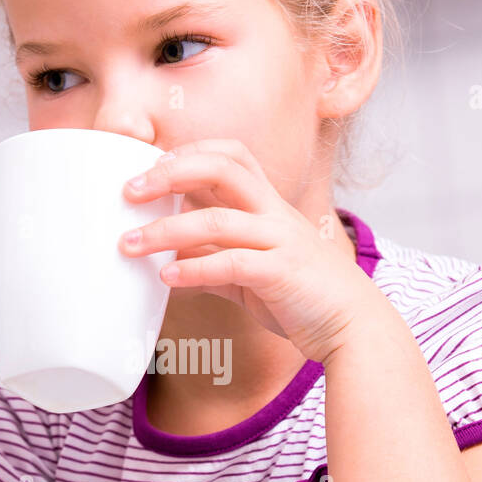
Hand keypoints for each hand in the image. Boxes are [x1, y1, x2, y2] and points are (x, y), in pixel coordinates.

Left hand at [118, 138, 370, 362]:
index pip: (230, 155)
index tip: (147, 169)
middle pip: (222, 167)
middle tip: (128, 192)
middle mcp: (275, 213)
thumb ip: (213, 260)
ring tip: (129, 244)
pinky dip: (193, 269)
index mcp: (270, 204)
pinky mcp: (281, 273)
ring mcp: (281, 240)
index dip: (188, 153)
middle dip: (170, 173)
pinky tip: (166, 277)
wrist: (353, 328)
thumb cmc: (302, 297)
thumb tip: (168, 261)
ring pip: (216, 220)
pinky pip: (230, 263)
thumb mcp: (252, 271)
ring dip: (165, 230)